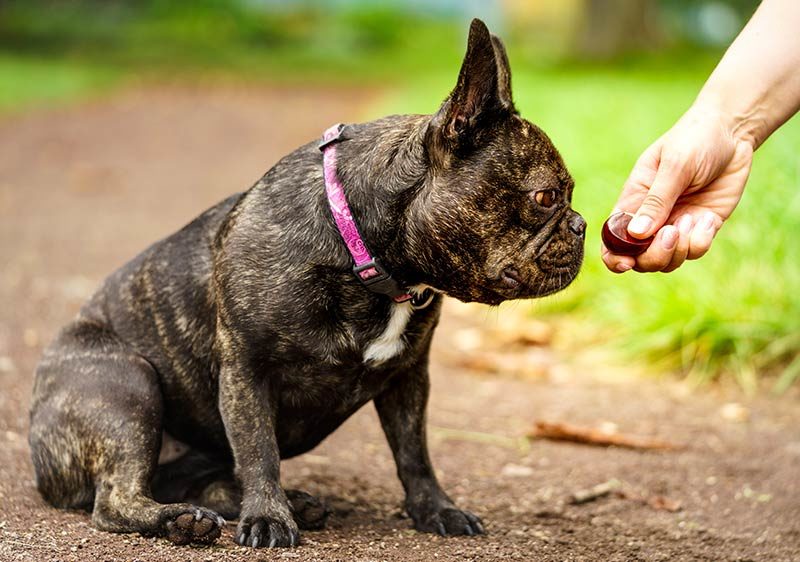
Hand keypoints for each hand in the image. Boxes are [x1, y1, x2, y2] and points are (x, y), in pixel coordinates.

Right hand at [602, 104, 753, 272]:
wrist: (732, 132)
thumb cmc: (694, 139)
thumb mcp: (674, 165)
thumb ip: (656, 201)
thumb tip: (636, 234)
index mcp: (633, 201)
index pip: (613, 239)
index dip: (614, 257)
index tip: (626, 263)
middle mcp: (652, 219)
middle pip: (641, 258)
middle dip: (654, 256)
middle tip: (672, 233)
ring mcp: (676, 225)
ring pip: (669, 260)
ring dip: (680, 249)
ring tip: (692, 220)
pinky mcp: (702, 227)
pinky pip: (696, 250)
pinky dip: (701, 240)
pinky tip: (708, 218)